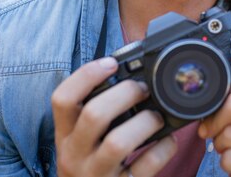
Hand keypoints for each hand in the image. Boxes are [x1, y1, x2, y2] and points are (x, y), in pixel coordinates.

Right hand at [51, 57, 176, 176]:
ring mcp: (97, 175)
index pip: (62, 99)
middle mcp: (75, 155)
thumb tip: (129, 77)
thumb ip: (96, 113)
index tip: (111, 63)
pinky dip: (164, 148)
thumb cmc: (90, 167)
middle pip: (94, 114)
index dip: (86, 75)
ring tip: (156, 117)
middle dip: (125, 94)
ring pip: (118, 142)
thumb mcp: (80, 142)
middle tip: (142, 89)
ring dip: (145, 122)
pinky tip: (168, 140)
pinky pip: (146, 166)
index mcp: (64, 136)